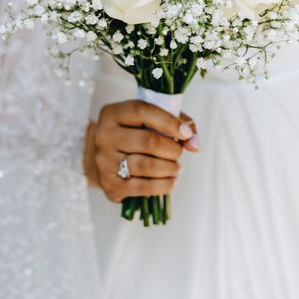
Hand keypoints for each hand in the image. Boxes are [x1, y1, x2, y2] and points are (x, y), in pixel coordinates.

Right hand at [83, 99, 200, 202]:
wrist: (106, 159)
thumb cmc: (135, 134)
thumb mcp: (152, 119)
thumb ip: (178, 123)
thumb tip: (195, 144)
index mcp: (112, 113)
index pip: (142, 111)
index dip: (169, 122)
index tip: (186, 133)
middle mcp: (103, 135)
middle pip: (148, 141)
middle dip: (172, 149)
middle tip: (180, 153)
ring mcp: (104, 161)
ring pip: (146, 166)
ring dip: (170, 168)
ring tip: (177, 167)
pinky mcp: (109, 184)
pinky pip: (142, 187)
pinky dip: (163, 185)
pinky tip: (171, 181)